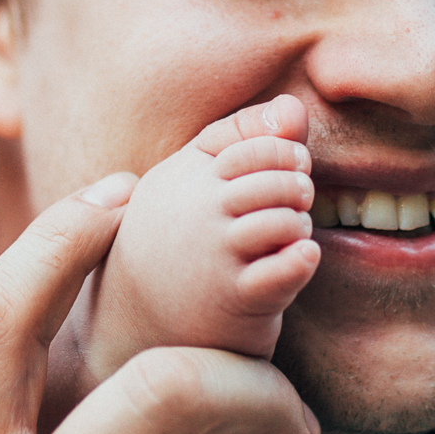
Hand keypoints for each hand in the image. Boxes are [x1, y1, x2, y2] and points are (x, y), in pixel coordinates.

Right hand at [82, 97, 319, 382]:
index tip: (288, 171)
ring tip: (291, 236)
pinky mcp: (235, 299)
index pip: (257, 145)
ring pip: (285, 221)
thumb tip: (295, 109)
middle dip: (298, 188)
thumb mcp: (191, 180)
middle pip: (277, 179)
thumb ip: (242, 137)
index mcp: (186, 176)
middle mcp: (197, 211)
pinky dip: (302, 259)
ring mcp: (214, 256)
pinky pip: (285, 269)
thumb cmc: (174, 241)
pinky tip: (299, 260)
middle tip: (297, 203)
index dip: (285, 153)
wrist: (132, 324)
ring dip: (300, 226)